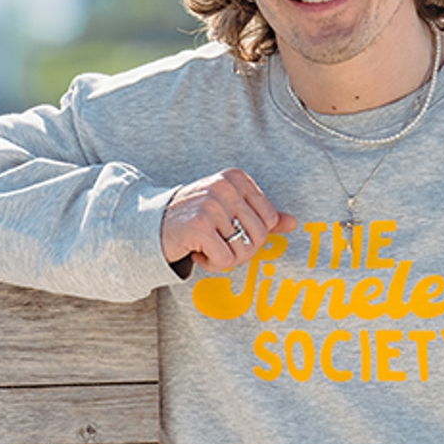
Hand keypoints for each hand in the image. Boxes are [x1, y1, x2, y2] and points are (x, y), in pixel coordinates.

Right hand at [160, 170, 288, 275]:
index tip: (227, 229)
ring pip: (243, 251)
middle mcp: (224, 187)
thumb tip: (292, 223)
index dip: (251, 234)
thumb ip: (261, 215)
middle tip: (216, 242)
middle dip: (239, 249)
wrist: (151, 226)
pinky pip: (225, 260)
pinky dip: (211, 264)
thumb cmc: (195, 219)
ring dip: (224, 258)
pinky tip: (196, 252)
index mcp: (236, 178)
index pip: (269, 219)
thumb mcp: (229, 210)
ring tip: (206, 246)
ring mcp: (211, 205)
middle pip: (258, 237)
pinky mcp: (199, 226)